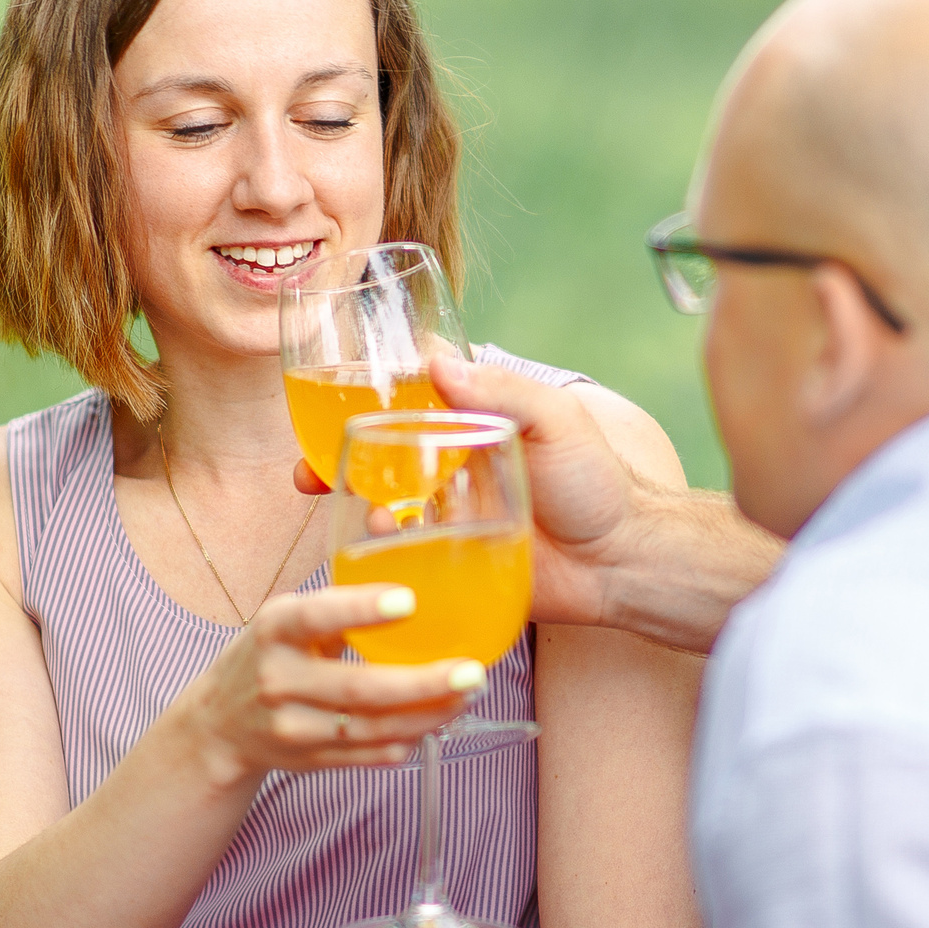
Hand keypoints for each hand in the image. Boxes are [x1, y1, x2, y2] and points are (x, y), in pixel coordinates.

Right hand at [165, 585, 486, 785]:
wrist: (221, 723)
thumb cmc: (272, 652)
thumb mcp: (290, 614)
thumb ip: (343, 590)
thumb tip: (395, 526)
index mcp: (275, 629)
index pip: (316, 616)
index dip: (360, 609)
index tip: (408, 600)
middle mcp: (279, 680)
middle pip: (358, 688)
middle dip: (422, 683)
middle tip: (473, 671)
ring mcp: (293, 727)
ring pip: (371, 728)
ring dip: (428, 715)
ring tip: (468, 694)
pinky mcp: (310, 761)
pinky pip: (369, 756)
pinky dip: (408, 740)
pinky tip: (438, 719)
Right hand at [293, 352, 644, 626]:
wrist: (623, 563)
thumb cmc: (598, 484)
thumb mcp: (557, 423)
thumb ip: (503, 392)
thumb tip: (434, 359)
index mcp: (469, 428)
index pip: (402, 407)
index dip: (356, 405)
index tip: (322, 408)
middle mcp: (448, 471)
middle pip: (373, 460)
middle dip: (330, 463)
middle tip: (306, 474)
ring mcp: (445, 520)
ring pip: (378, 510)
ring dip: (351, 511)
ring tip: (361, 518)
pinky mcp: (450, 568)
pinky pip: (400, 562)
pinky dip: (377, 558)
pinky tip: (378, 557)